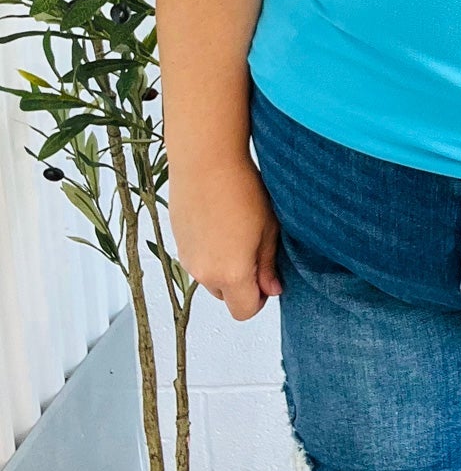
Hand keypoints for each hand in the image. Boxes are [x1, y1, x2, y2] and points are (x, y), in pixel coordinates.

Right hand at [168, 157, 283, 320]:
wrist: (205, 159)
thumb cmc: (241, 189)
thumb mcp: (268, 229)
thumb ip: (268, 266)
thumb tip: (272, 290)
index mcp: (231, 274)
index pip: (246, 311)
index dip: (260, 299)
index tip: (267, 278)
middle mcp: (205, 273)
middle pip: (226, 297)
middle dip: (241, 283)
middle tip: (254, 249)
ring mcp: (188, 259)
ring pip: (211, 278)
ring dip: (224, 266)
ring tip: (236, 230)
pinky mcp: (178, 242)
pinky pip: (197, 259)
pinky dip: (209, 251)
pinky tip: (220, 221)